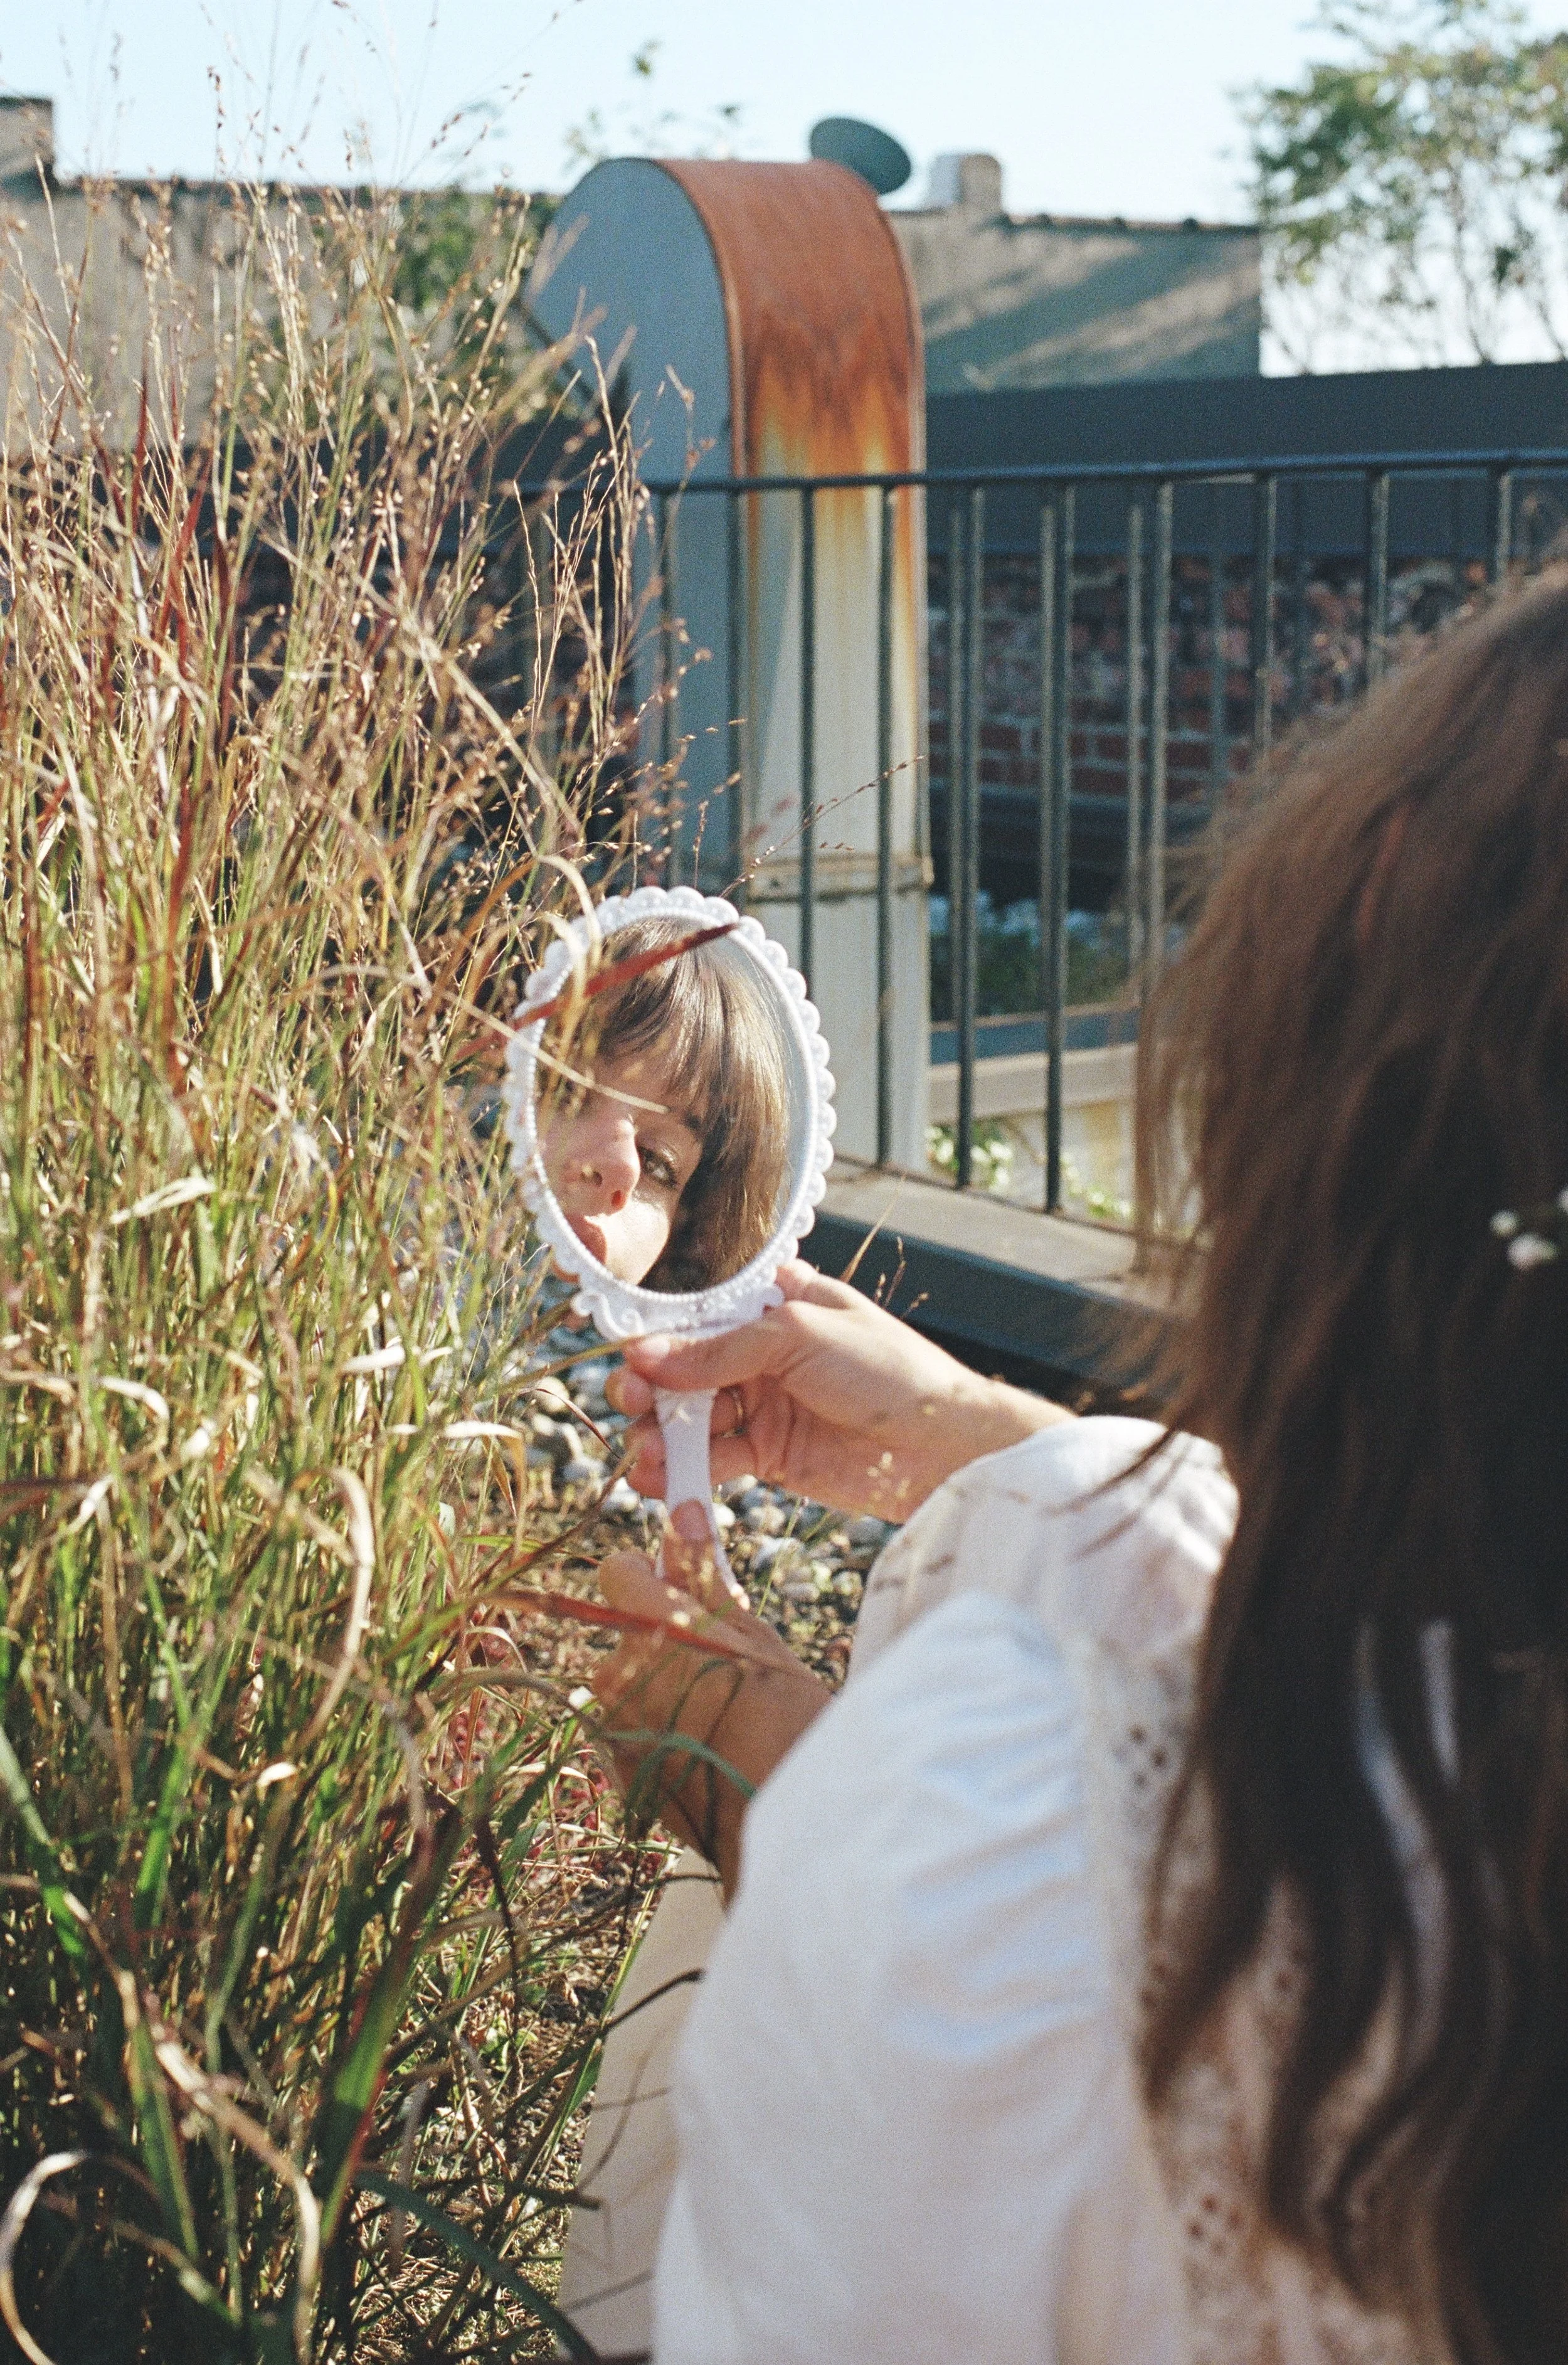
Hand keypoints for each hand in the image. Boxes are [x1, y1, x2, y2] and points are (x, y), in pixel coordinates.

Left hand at [592, 1503, 830, 1895]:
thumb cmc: (786, 1719)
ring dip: (659, 1687)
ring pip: (628, 1682)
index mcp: (651, 1627)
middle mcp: (617, 1672)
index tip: (677, 1587)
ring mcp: (612, 1725)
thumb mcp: (755, 1635)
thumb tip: (682, 1511)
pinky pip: (629, 1728)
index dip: (648, 1575)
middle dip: (662, 1637)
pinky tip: (703, 1745)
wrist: (788, 1818)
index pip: (616, 1571)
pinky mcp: (616, 1768)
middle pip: (625, 1630)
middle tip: (719, 1662)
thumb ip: (706, 1575)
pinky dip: (657, 1729)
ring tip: (717, 1712)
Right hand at [606, 1260, 1069, 1522]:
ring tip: (647, 1456)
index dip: (657, 1332)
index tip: (629, 1354)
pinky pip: (713, 1463)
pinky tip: (663, 1485)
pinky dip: (685, 1476)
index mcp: (774, 1304)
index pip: (697, 1311)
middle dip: (651, 1388)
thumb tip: (644, 1357)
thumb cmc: (890, 1370)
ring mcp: (763, 1405)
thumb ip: (721, 1349)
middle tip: (632, 1404)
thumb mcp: (802, 1337)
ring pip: (691, 1418)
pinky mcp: (770, 1456)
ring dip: (662, 1437)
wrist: (945, 1447)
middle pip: (683, 1367)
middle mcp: (761, 1352)